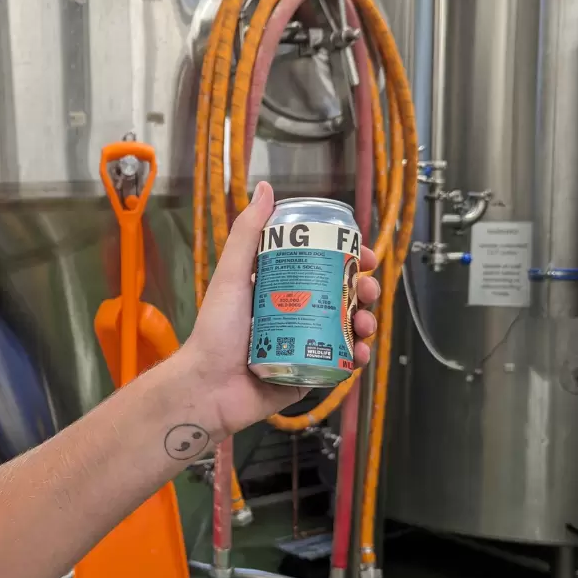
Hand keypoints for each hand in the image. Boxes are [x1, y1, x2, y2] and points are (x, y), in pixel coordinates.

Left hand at [176, 181, 379, 439]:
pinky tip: (361, 352)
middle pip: (341, 297)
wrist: (208, 387)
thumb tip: (265, 189)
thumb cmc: (215, 331)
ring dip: (365, 322)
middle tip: (369, 291)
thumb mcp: (231, 275)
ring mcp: (303, 345)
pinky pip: (340, 363)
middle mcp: (293, 314)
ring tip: (365, 324)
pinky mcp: (308, 373)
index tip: (365, 256)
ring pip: (346, 329)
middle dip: (364, 291)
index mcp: (278, 289)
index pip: (321, 267)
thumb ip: (247, 234)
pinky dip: (356, 357)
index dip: (348, 260)